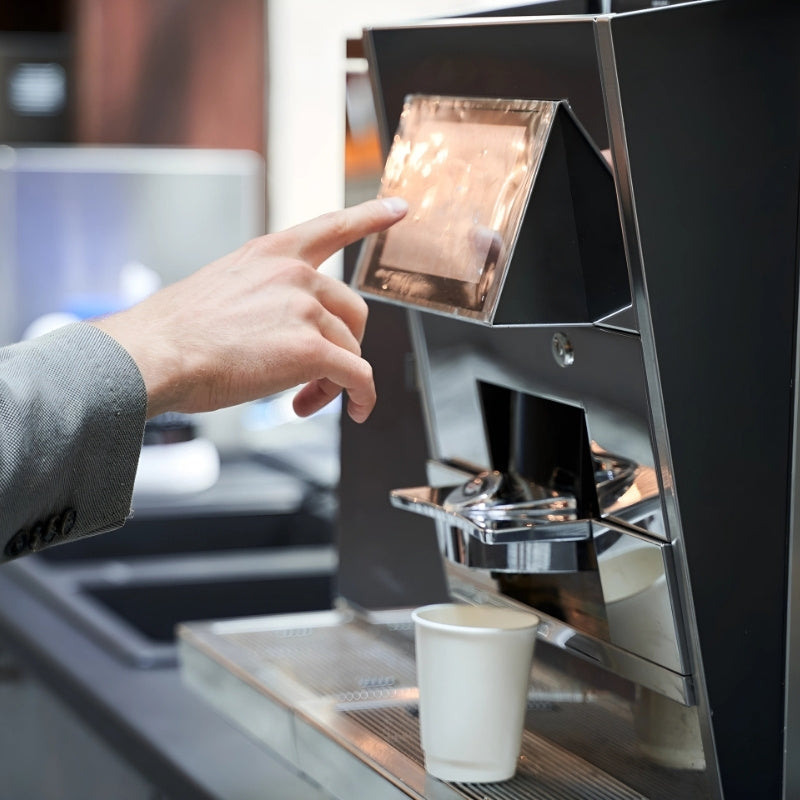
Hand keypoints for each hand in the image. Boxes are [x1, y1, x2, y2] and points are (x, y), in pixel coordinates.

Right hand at [92, 197, 407, 422]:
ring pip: (352, 349)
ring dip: (335, 380)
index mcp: (270, 254)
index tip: (399, 208)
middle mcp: (294, 274)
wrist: (154, 356)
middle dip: (342, 347)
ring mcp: (304, 308)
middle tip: (315, 377)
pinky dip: (362, 397)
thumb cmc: (173, 334)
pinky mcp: (311, 348)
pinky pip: (359, 376)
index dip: (370, 216)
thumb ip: (262, 295)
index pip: (331, 226)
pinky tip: (355, 410)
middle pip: (353, 311)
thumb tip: (281, 329)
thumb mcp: (219, 288)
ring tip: (305, 400)